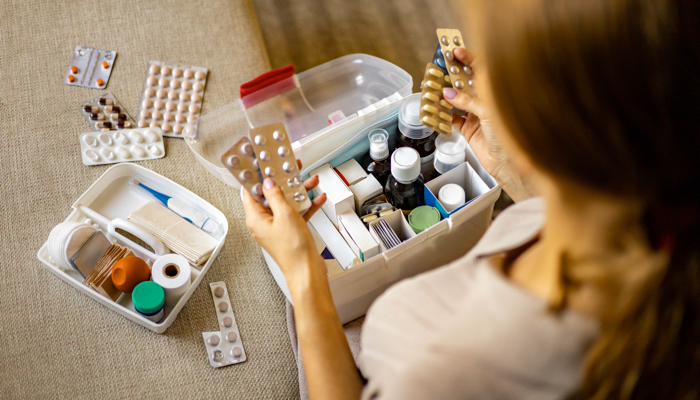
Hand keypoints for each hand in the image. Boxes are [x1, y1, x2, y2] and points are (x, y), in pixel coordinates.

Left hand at [241, 160, 327, 285]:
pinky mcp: (290, 232)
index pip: (250, 192)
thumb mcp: (284, 214)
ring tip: (310, 181)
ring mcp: (278, 227)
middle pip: (270, 196)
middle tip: (290, 168)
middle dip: (283, 182)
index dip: (256, 177)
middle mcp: (264, 223)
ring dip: (298, 192)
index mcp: (255, 219)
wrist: (307, 270)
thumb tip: (268, 183)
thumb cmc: (293, 250)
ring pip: (286, 203)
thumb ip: (275, 196)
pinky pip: (296, 214)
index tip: (262, 165)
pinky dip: (306, 206)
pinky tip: (317, 198)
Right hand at [443, 48, 507, 179]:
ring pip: (456, 101)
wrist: (510, 163)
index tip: (455, 51)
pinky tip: (436, 111)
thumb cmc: (510, 134)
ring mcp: (476, 115)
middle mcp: (485, 101)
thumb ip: (468, 101)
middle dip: (451, 77)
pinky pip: (452, 119)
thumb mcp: (489, 112)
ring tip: (432, 89)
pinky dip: (443, 116)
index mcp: (494, 92)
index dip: (467, 59)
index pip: (480, 69)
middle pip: (465, 84)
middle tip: (438, 70)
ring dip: (444, 96)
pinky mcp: (468, 129)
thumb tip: (449, 93)